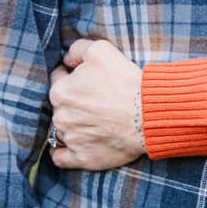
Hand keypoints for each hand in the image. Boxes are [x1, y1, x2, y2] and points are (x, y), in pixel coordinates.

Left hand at [48, 39, 145, 168]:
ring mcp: (71, 139)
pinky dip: (65, 153)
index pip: (57, 80)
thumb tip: (66, 59)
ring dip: (74, 126)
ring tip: (96, 122)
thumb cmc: (125, 82)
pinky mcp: (82, 158)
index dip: (72, 78)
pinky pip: (62, 158)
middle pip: (61, 107)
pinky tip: (74, 146)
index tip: (88, 81)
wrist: (149, 114)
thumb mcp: (101, 50)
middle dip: (74, 103)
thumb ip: (77, 49)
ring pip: (63, 130)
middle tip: (96, 101)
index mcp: (60, 91)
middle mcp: (61, 116)